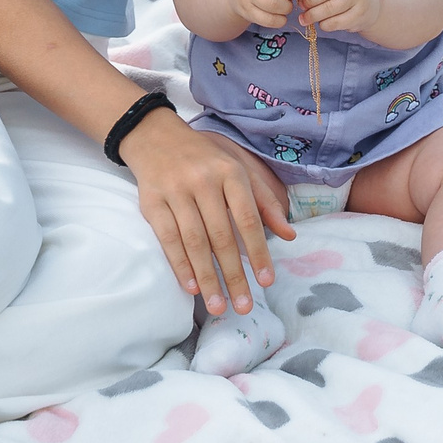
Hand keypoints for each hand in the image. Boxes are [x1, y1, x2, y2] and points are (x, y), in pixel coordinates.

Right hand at [118, 110, 295, 315]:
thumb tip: (290, 235)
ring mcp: (176, 191)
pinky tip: (191, 287)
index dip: (258, 252)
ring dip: (207, 278)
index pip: (248, 219)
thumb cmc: (206, 159)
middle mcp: (203, 181)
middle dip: (234, 275)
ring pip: (194, 242)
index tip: (266, 282)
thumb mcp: (239, 169)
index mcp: (230, 173)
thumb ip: (265, 202)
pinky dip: (180, 265)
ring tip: (218, 306)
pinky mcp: (152, 202)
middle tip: (243, 306)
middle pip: (221, 236)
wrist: (156, 136)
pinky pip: (167, 238)